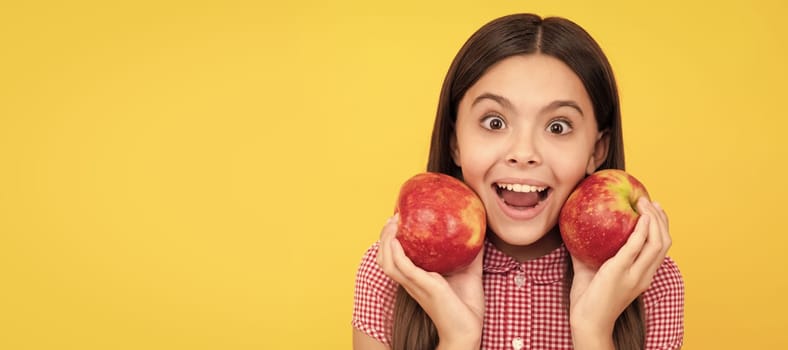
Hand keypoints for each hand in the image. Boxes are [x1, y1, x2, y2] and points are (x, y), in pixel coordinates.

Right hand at [377, 213, 483, 348]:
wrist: (468, 330)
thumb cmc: (466, 306)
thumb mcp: (468, 272)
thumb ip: (471, 253)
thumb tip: (478, 232)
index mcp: (417, 278)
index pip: (393, 258)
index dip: (389, 240)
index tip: (397, 221)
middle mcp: (411, 281)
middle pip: (384, 258)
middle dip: (383, 236)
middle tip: (392, 218)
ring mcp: (416, 284)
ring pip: (388, 262)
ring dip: (385, 241)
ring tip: (392, 224)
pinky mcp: (426, 286)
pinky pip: (404, 268)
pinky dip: (397, 253)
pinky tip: (396, 240)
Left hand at [568, 197, 671, 346]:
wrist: (588, 321)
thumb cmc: (588, 298)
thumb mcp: (592, 269)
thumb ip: (589, 251)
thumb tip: (579, 227)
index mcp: (643, 276)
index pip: (661, 248)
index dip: (662, 227)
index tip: (655, 209)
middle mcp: (644, 275)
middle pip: (664, 243)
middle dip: (661, 219)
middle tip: (650, 201)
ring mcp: (635, 275)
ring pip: (657, 243)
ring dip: (654, 219)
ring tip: (644, 203)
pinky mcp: (620, 271)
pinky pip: (636, 246)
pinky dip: (641, 229)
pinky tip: (639, 216)